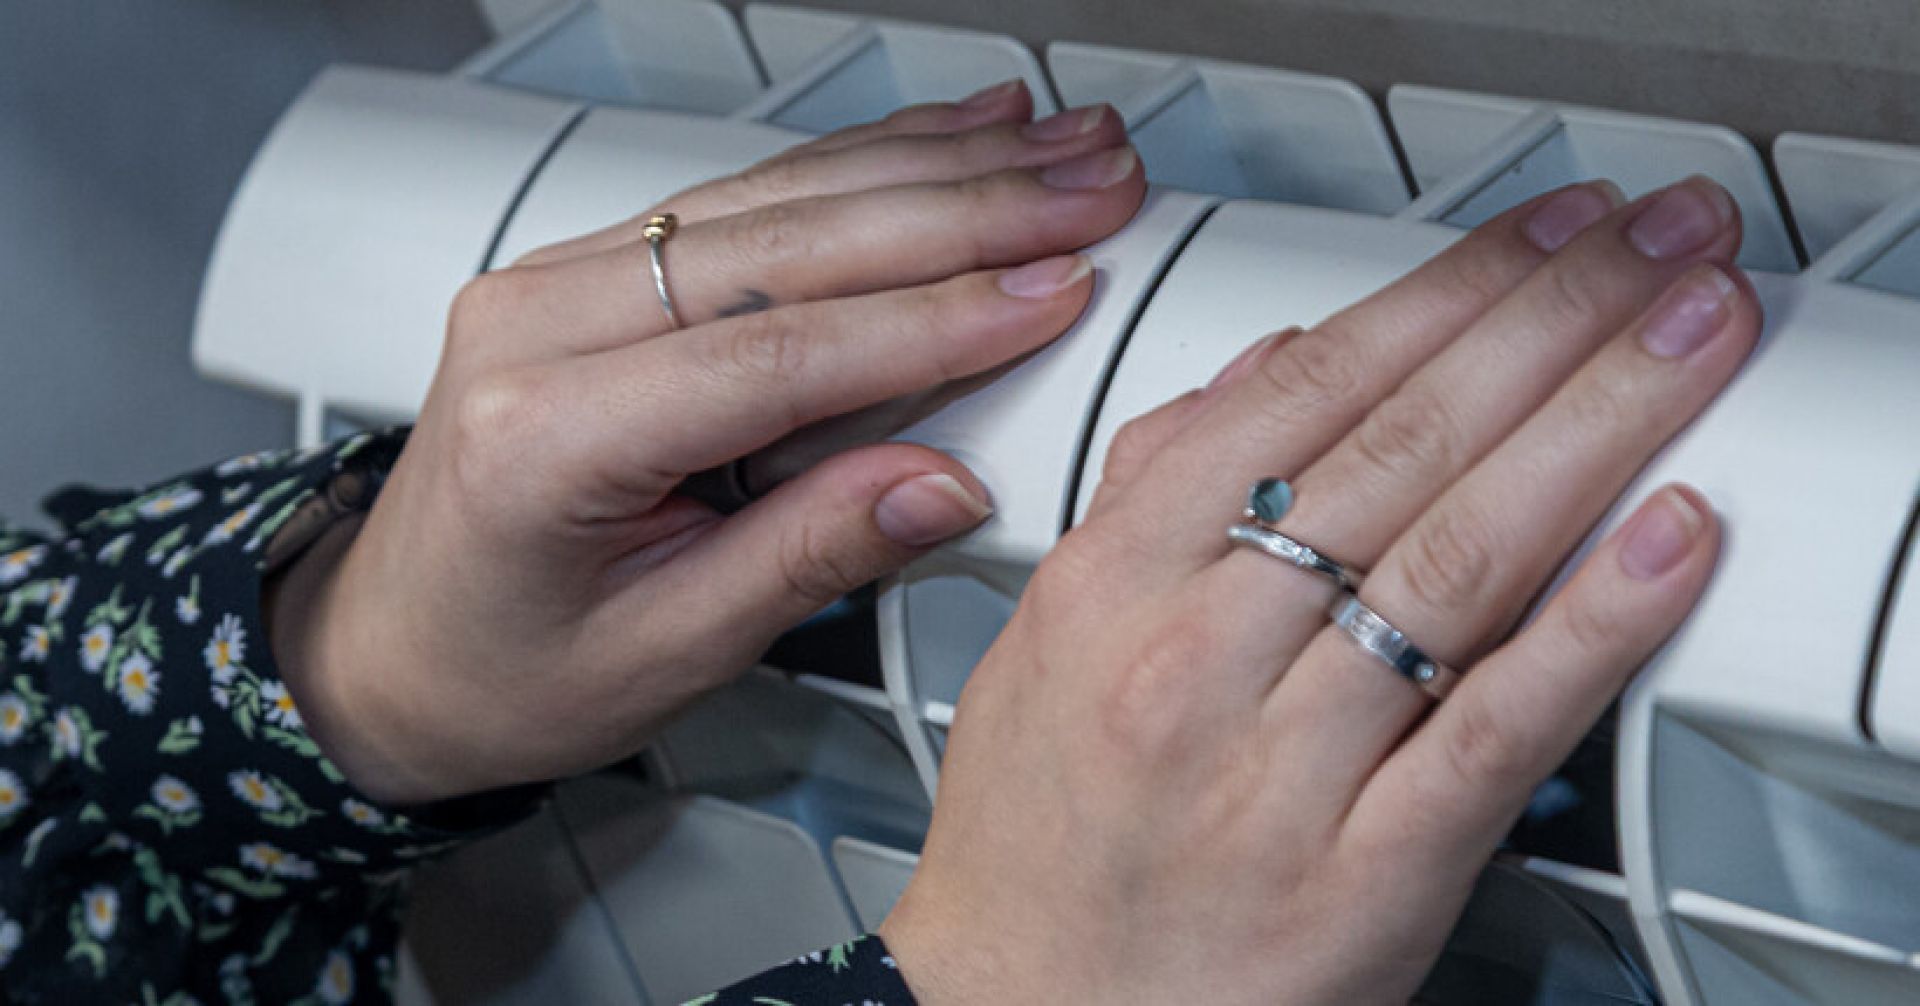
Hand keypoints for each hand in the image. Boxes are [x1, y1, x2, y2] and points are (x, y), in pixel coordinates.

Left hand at [265, 81, 1146, 804]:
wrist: (394, 649)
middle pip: (787, 243)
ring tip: (1051, 145)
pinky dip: (857, 169)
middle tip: (1089, 186)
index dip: (932, 321)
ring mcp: (561, 282)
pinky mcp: (596, 271)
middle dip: (961, 210)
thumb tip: (943, 483)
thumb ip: (807, 558)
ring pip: (774, 195)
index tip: (1051, 292)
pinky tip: (940, 140)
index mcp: (546, 437)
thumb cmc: (503, 669)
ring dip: (929, 167)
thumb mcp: (665, 654)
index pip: (775, 353)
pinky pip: (744, 198)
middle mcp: (540, 328)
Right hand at [881, 177, 1755, 1001]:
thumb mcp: (1046, 643)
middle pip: (1401, 453)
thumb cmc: (1038, 845)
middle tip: (1653, 244)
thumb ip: (1147, 492)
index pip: (1300, 396)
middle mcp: (1194, 662)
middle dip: (1549, 323)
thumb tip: (1262, 372)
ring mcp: (1283, 769)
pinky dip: (1593, 624)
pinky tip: (1668, 537)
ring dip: (1599, 427)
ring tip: (1690, 339)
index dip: (1442, 296)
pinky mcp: (1367, 876)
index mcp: (1111, 586)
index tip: (1536, 236)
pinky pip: (1496, 729)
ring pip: (1460, 564)